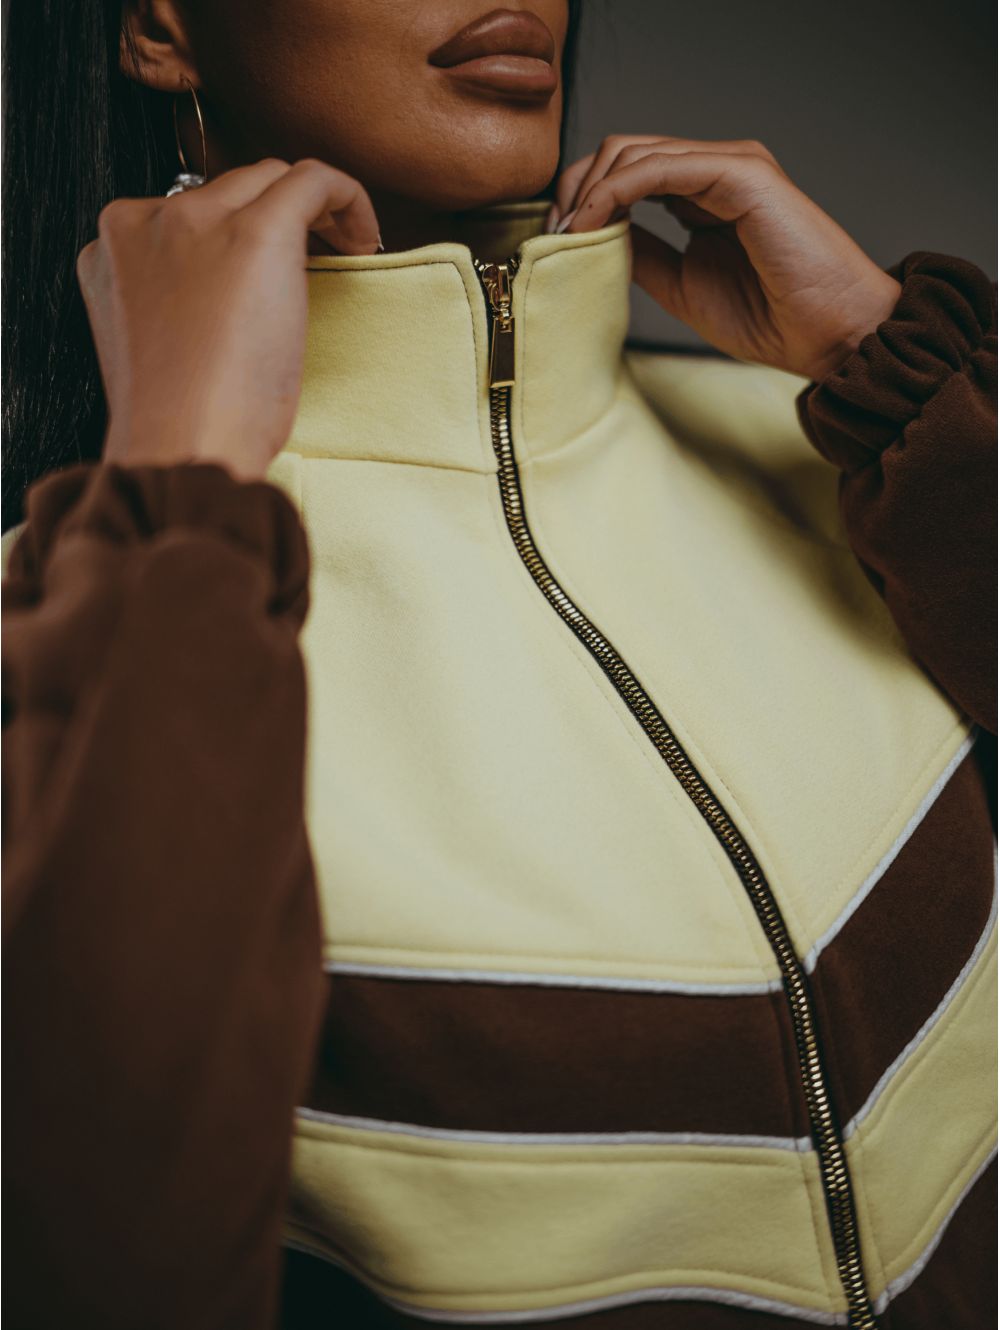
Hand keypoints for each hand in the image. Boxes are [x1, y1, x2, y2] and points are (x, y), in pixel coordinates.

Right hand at [76, 158, 379, 481]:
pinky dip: (347, 196)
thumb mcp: (161, 344)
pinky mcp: (256, 231)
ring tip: (346, 249)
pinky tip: (366, 238)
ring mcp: (197, 219)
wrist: (185, 447)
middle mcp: (148, 218)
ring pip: (268, 178)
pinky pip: (313, 179)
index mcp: (115, 246)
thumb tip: (231, 292)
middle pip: (229, 188)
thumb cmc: (182, 423)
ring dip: (308, 208)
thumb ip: (178, 298)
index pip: (187, 210)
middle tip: (319, 257)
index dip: (235, 233)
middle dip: (273, 216)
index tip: (270, 271)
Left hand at [551, 135, 902, 382]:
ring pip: (634, 150)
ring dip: (588, 189)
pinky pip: (660, 166)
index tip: (555, 242)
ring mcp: (730, 165)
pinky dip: (615, 191)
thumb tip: (595, 239)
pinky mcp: (741, 172)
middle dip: (576, 188)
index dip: (583, 199)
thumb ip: (643, 255)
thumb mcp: (682, 287)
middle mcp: (716, 169)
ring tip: (568, 234)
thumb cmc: (771, 318)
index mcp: (704, 193)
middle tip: (552, 236)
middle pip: (622, 151)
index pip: (627, 171)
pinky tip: (593, 222)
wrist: (828, 336)